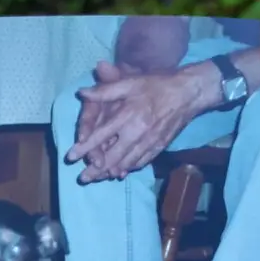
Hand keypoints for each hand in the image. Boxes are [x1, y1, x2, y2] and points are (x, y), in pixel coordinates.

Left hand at [66, 69, 198, 182]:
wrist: (189, 93)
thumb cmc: (158, 85)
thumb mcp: (130, 82)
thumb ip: (105, 90)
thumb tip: (82, 93)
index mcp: (126, 117)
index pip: (99, 136)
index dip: (83, 148)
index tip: (70, 157)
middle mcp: (136, 133)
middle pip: (111, 157)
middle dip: (95, 170)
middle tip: (83, 178)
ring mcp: (149, 143)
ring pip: (126, 163)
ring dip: (110, 172)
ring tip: (99, 179)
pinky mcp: (159, 147)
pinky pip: (141, 162)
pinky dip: (129, 168)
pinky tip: (121, 172)